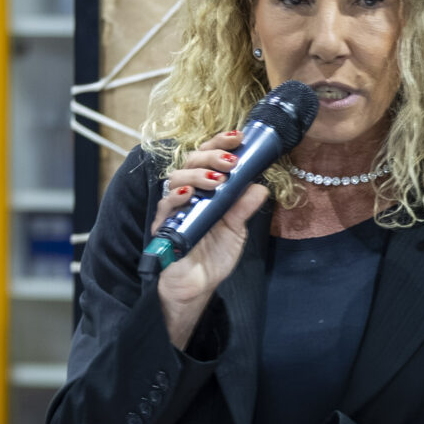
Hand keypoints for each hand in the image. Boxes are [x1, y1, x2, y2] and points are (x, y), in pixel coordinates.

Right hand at [153, 131, 266, 349]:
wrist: (198, 285)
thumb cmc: (214, 255)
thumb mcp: (236, 230)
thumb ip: (244, 208)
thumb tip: (260, 186)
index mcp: (205, 188)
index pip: (208, 157)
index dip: (220, 144)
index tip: (239, 137)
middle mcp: (188, 192)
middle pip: (191, 160)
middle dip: (211, 156)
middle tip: (231, 162)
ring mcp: (174, 207)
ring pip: (177, 177)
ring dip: (197, 174)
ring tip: (217, 180)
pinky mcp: (163, 225)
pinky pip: (166, 205)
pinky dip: (177, 196)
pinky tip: (190, 193)